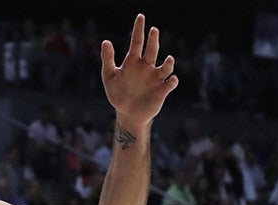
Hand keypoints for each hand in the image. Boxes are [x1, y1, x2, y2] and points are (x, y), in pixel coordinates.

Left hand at [101, 14, 178, 129]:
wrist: (127, 114)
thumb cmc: (118, 94)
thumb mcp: (109, 77)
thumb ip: (107, 59)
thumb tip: (105, 41)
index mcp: (133, 62)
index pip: (137, 42)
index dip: (138, 29)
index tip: (141, 17)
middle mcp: (146, 67)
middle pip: (152, 50)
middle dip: (153, 40)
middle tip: (153, 30)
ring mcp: (155, 78)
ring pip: (165, 67)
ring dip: (168, 63)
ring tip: (169, 59)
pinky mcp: (162, 91)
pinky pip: (170, 84)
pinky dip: (172, 81)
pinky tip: (172, 79)